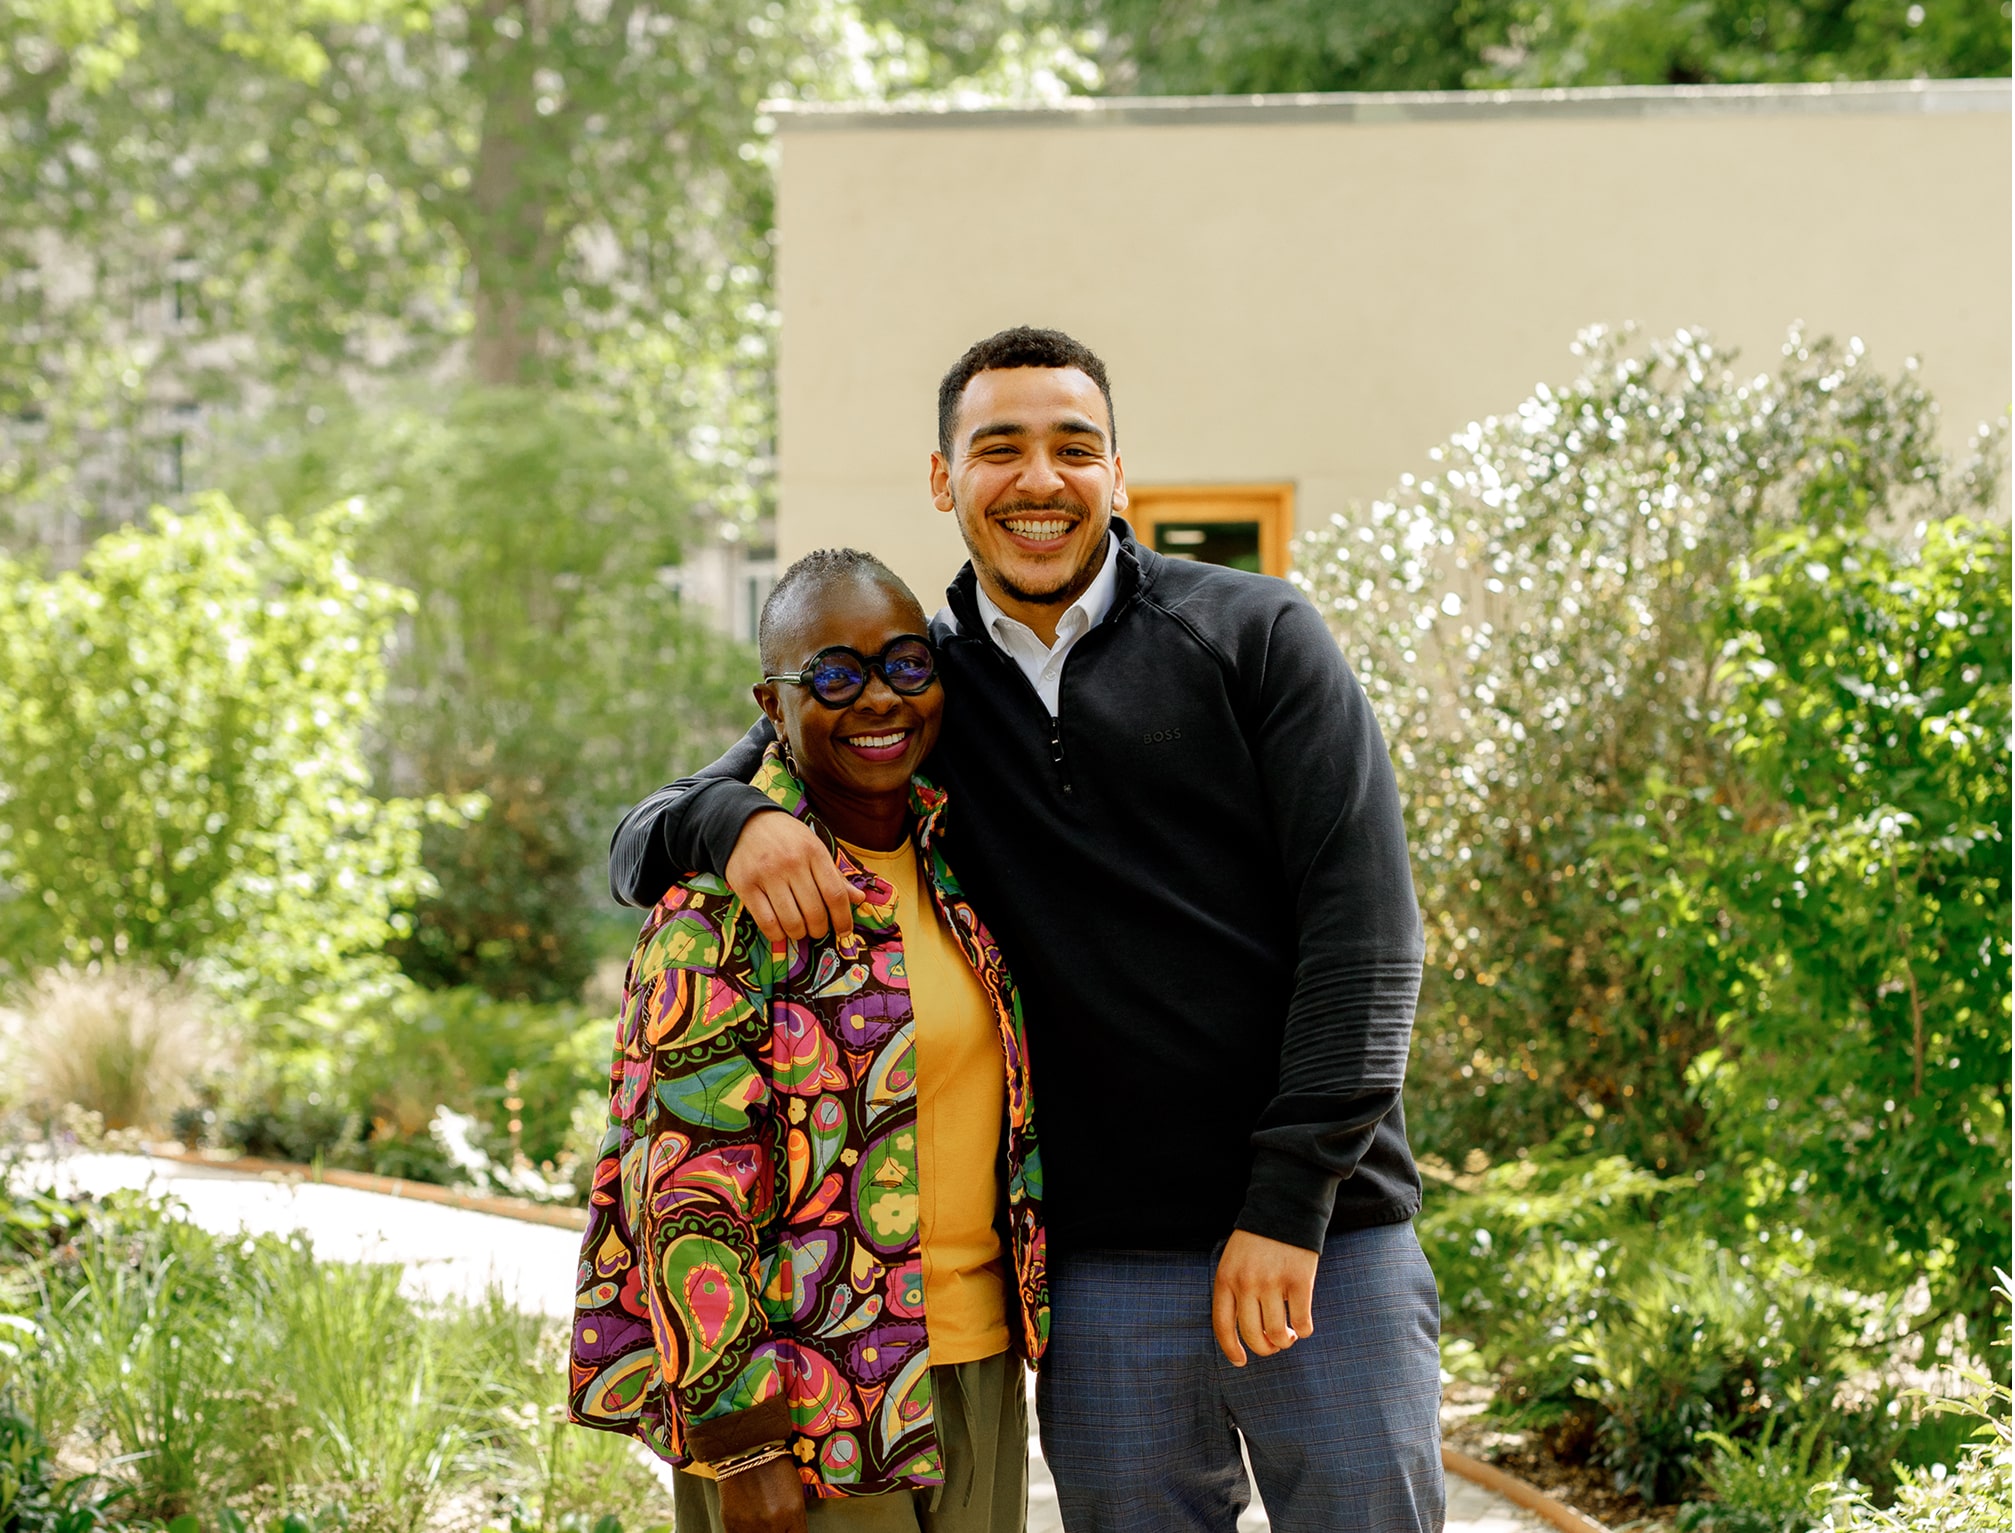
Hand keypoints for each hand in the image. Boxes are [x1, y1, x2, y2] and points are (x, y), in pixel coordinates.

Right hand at [718, 1455, 807, 1532]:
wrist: (744, 1449)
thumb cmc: (771, 1464)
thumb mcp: (794, 1489)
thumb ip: (794, 1516)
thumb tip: (791, 1530)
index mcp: (793, 1512)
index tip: (789, 1530)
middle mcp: (773, 1522)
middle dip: (777, 1531)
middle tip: (774, 1523)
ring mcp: (751, 1525)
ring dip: (761, 1531)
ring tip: (759, 1518)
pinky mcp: (731, 1524)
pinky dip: (745, 1531)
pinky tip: (747, 1520)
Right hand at [725, 809, 867, 943]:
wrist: (744, 822)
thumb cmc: (786, 838)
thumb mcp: (814, 847)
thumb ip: (835, 874)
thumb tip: (859, 898)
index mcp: (814, 852)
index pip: (835, 894)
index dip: (843, 919)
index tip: (844, 932)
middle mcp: (791, 863)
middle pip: (815, 912)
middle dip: (819, 929)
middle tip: (817, 930)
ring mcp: (767, 874)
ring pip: (791, 921)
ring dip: (799, 933)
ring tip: (799, 930)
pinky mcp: (745, 885)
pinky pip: (766, 922)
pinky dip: (777, 934)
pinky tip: (780, 931)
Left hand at [1211, 1230, 1318, 1366]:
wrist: (1284, 1206)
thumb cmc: (1258, 1239)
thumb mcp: (1233, 1260)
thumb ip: (1234, 1291)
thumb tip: (1246, 1333)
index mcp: (1226, 1278)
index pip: (1222, 1326)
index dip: (1230, 1349)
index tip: (1240, 1361)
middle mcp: (1247, 1283)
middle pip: (1253, 1335)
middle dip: (1265, 1348)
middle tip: (1274, 1344)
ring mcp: (1273, 1282)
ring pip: (1277, 1333)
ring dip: (1285, 1341)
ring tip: (1288, 1334)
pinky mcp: (1299, 1281)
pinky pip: (1302, 1321)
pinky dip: (1304, 1329)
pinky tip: (1303, 1323)